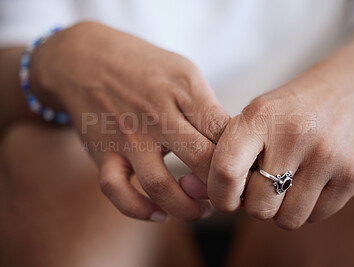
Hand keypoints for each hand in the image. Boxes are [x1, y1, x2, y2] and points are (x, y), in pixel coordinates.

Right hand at [30, 22, 228, 221]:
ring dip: (187, 208)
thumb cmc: (145, 67)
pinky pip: (118, 191)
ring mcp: (127, 136)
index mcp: (183, 91)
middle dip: (220, 185)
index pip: (223, 131)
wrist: (86, 59)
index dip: (239, 156)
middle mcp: (156, 115)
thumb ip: (207, 106)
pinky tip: (159, 213)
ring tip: (201, 210)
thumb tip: (230, 146)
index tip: (242, 168)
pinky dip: (140, 210)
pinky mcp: (103, 152)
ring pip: (160, 185)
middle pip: (200, 159)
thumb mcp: (184, 72)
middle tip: (227, 193)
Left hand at [207, 53, 353, 228]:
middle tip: (261, 184)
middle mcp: (295, 136)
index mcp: (261, 117)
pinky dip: (306, 207)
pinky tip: (310, 181)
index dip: (219, 195)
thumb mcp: (254, 116)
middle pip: (258, 206)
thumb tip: (200, 192)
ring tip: (286, 183)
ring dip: (280, 208)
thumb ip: (227, 153)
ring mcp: (328, 157)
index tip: (224, 196)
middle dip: (254, 202)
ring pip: (287, 219)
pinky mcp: (353, 176)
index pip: (227, 171)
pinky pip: (315, 217)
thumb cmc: (288, 111)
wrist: (347, 90)